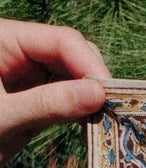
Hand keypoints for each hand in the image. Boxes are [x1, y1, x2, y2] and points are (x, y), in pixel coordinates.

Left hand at [0, 19, 110, 165]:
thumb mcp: (1, 117)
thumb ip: (47, 104)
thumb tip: (98, 95)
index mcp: (2, 39)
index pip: (59, 40)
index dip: (88, 64)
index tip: (108, 94)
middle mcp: (17, 52)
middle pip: (71, 54)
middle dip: (93, 79)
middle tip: (113, 110)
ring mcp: (25, 76)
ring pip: (73, 76)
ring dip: (90, 97)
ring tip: (104, 122)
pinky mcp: (31, 100)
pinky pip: (65, 98)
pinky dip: (81, 112)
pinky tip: (91, 128)